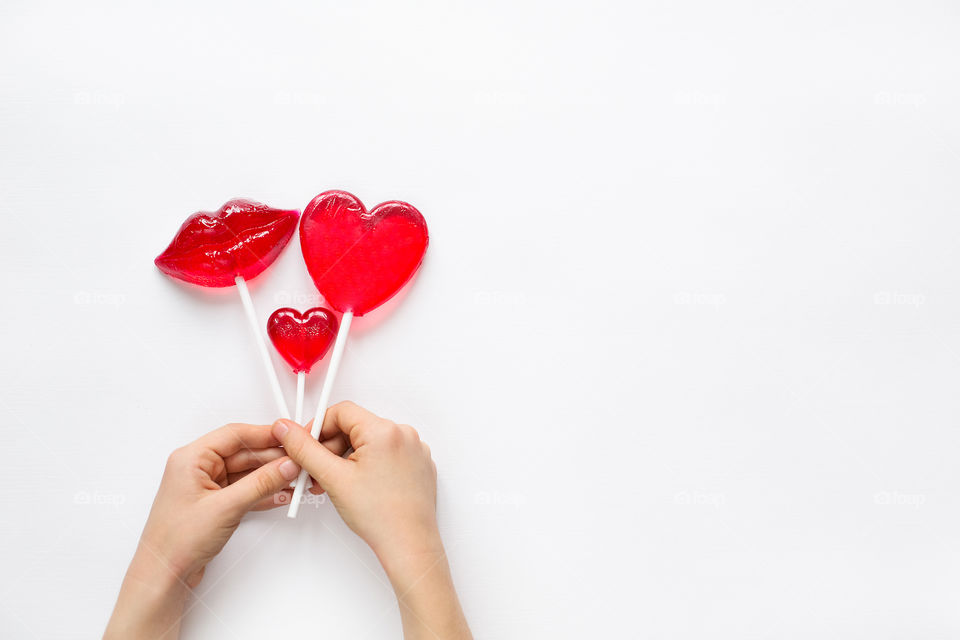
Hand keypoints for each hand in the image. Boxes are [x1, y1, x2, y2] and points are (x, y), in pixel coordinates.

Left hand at [105, 423, 301, 638]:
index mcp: (191, 458)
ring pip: (246, 472)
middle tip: (297, 462)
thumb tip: (285, 466)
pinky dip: (262, 492)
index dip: (265, 434)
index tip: (289, 437)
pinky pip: (244, 489)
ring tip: (294, 479)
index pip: (234, 435)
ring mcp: (206, 486)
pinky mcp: (214, 503)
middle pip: (243, 453)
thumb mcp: (225, 508)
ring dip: (270, 477)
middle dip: (272, 459)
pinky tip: (280, 494)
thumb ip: (260, 483)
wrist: (163, 576)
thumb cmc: (175, 542)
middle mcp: (197, 468)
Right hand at [273, 402, 470, 639]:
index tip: (306, 446)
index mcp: (384, 431)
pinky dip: (369, 464)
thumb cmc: (380, 516)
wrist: (408, 544)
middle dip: (332, 448)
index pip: (341, 412)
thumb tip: (287, 429)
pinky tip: (358, 486)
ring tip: (335, 484)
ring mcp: (414, 449)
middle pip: (356, 427)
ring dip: (348, 458)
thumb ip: (304, 449)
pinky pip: (387, 453)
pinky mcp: (418, 463)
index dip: (318, 428)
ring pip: (370, 442)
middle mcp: (403, 434)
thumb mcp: (333, 478)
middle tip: (317, 472)